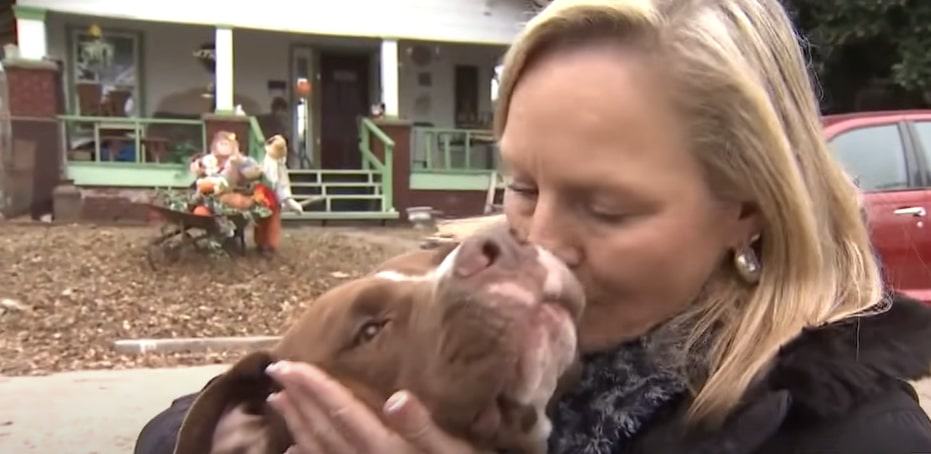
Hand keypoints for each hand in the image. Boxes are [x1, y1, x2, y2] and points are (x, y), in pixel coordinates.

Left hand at [266, 361, 477, 453]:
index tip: (290, 365)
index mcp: (386, 448)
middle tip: (276, 369)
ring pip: (319, 450)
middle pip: (324, 429)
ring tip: (277, 399)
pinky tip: (292, 450)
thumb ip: (424, 428)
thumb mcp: (453, 450)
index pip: (343, 412)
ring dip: (296, 423)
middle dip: (300, 398)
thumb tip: (397, 399)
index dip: (316, 388)